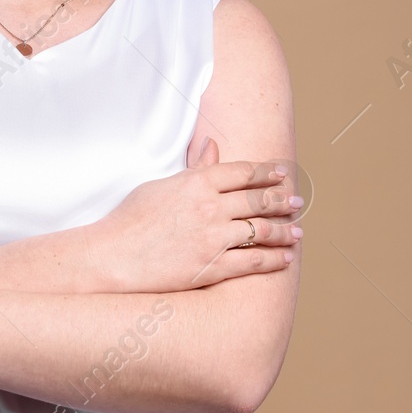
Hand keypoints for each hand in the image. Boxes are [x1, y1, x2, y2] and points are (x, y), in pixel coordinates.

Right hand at [82, 138, 302, 293]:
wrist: (114, 256)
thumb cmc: (132, 218)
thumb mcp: (162, 185)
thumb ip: (194, 169)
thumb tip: (212, 145)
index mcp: (197, 183)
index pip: (243, 172)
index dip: (267, 172)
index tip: (282, 173)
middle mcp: (210, 207)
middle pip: (258, 200)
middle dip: (282, 201)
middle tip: (298, 203)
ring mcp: (213, 238)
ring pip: (261, 231)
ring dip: (284, 231)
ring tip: (298, 232)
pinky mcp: (212, 267)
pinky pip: (253, 262)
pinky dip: (273, 260)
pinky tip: (284, 258)